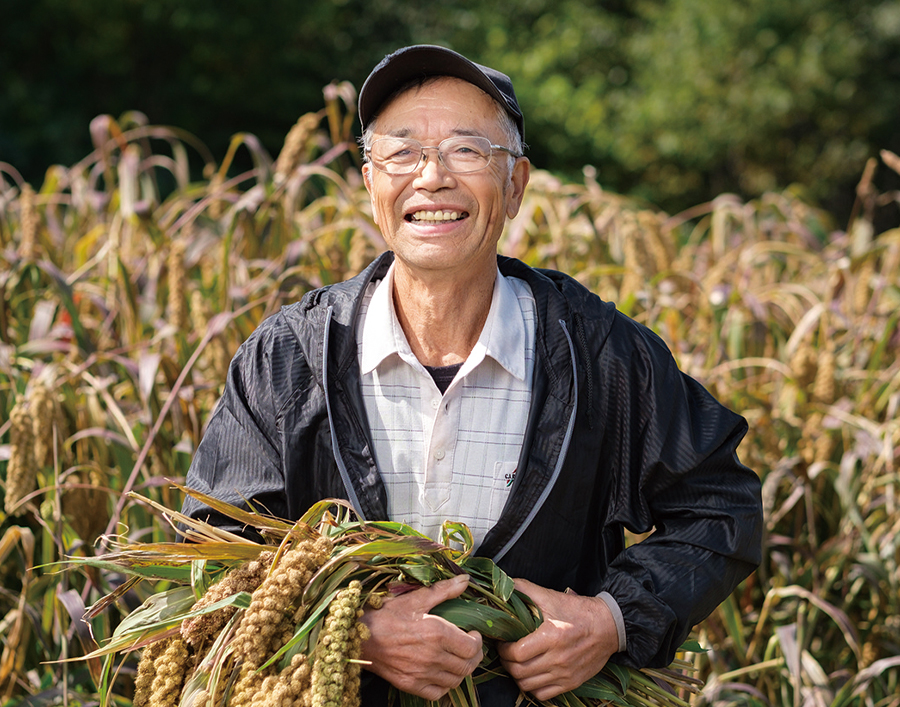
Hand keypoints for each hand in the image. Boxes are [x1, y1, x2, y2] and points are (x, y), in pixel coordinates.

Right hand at [359, 574, 482, 699]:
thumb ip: (443, 590)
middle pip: (468, 665)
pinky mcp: (411, 685)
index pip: (472, 647)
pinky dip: (445, 685)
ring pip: (456, 680)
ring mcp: (421, 674)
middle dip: (474, 656)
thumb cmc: (387, 615)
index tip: (473, 634)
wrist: (359, 636)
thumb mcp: (415, 598)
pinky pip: (438, 693)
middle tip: (470, 647)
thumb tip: (465, 579)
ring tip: (457, 658)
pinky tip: (442, 673)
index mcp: (437, 633)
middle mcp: (432, 656)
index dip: (478, 642)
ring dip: (461, 670)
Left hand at [497, 579, 617, 699]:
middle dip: (507, 662)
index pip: (516, 653)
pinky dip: (533, 687)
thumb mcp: (551, 596)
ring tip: (517, 663)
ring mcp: (565, 673)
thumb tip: (505, 584)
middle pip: (519, 671)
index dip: (503, 649)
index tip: (502, 642)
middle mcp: (559, 658)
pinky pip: (543, 695)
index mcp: (552, 635)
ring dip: (517, 676)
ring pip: (528, 685)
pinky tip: (532, 674)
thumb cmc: (578, 611)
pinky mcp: (572, 682)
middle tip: (506, 653)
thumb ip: (525, 589)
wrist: (609, 626)